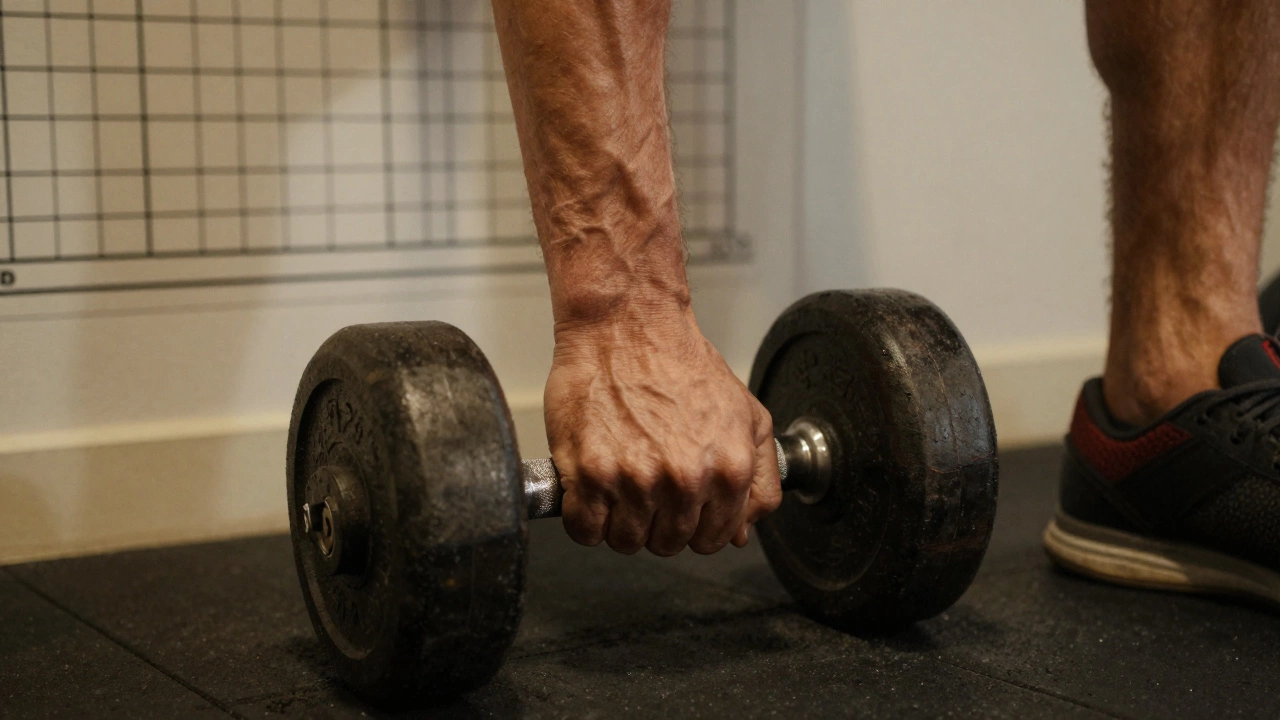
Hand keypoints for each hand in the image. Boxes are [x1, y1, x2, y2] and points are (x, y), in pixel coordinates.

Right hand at [544, 306, 781, 555]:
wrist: (628, 327)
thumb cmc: (680, 364)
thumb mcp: (747, 416)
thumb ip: (758, 479)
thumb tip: (741, 531)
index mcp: (728, 471)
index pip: (713, 540)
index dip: (694, 525)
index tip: (679, 507)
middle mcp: (684, 481)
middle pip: (667, 544)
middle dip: (656, 522)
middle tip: (645, 486)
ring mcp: (634, 481)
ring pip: (625, 542)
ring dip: (618, 521)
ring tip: (618, 482)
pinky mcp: (589, 475)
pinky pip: (585, 530)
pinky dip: (583, 517)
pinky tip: (591, 489)